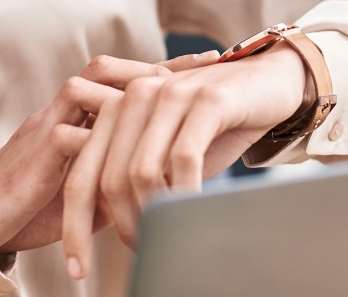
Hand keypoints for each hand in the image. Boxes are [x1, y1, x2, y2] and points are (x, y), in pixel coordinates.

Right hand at [0, 52, 218, 253]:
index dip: (161, 71)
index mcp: (73, 115)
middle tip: (201, 69)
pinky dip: (109, 139)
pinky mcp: (38, 152)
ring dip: (134, 90)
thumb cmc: (34, 203)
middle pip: (106, 69)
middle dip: (156, 67)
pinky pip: (74, 135)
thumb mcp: (88, 184)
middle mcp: (60, 110)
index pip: (119, 81)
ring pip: (89, 87)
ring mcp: (47, 126)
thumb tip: (165, 178)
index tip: (207, 66)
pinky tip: (142, 144)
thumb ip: (120, 171)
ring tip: (176, 94)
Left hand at [60, 46, 309, 279]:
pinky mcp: (208, 99)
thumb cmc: (218, 126)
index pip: (83, 173)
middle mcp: (137, 96)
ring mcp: (171, 94)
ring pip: (141, 171)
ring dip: (153, 215)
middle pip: (105, 177)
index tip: (77, 266)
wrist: (272, 81)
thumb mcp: (170, 153)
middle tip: (135, 253)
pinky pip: (184, 158)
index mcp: (118, 109)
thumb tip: (118, 232)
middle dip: (116, 227)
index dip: (75, 223)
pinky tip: (192, 212)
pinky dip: (185, 193)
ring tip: (166, 237)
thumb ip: (139, 181)